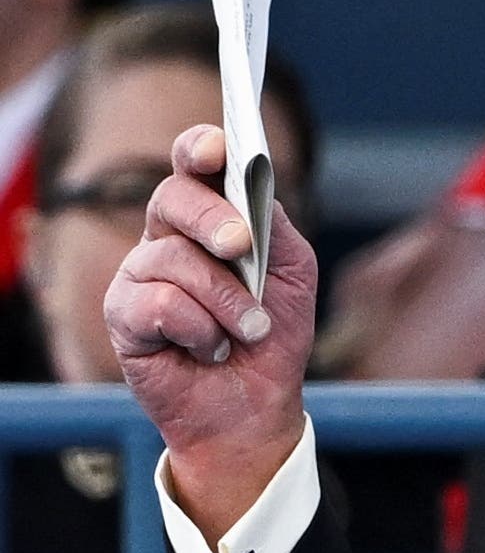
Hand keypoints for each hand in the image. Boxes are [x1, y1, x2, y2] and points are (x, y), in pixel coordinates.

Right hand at [104, 125, 314, 539]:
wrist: (255, 405)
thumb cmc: (272, 333)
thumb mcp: (292, 274)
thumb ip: (275, 227)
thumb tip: (255, 190)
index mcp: (207, 218)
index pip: (192, 166)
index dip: (200, 148)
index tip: (219, 147)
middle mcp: (167, 238)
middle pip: (171, 197)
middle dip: (211, 218)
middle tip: (240, 245)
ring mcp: (140, 275)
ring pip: (174, 260)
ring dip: (226, 301)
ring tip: (249, 331)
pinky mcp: (124, 316)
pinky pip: (159, 305)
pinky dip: (199, 330)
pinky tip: (210, 349)